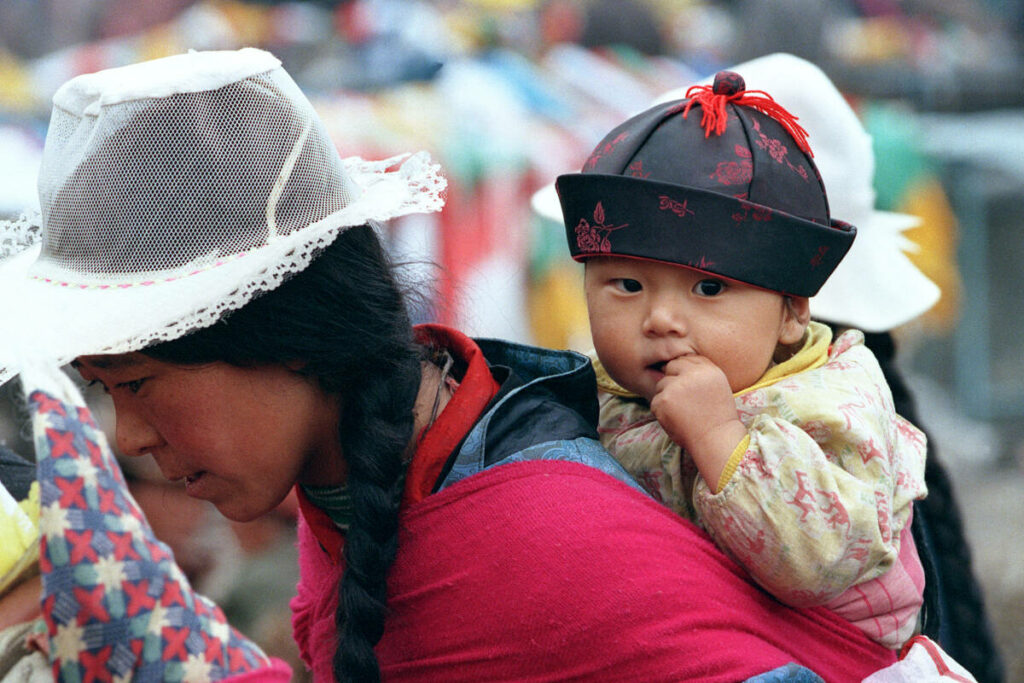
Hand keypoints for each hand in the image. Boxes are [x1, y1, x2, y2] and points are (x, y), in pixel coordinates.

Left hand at [650, 355, 746, 490]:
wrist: (715, 441)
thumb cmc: (717, 417)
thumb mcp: (718, 387)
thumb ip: (701, 372)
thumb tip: (678, 362)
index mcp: (709, 370)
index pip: (688, 358)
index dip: (685, 371)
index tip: (688, 385)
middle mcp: (693, 374)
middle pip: (672, 366)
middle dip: (673, 380)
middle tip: (682, 399)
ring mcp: (676, 386)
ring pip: (661, 384)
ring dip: (667, 396)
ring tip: (683, 412)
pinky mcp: (664, 400)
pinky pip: (655, 400)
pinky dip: (662, 411)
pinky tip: (676, 419)